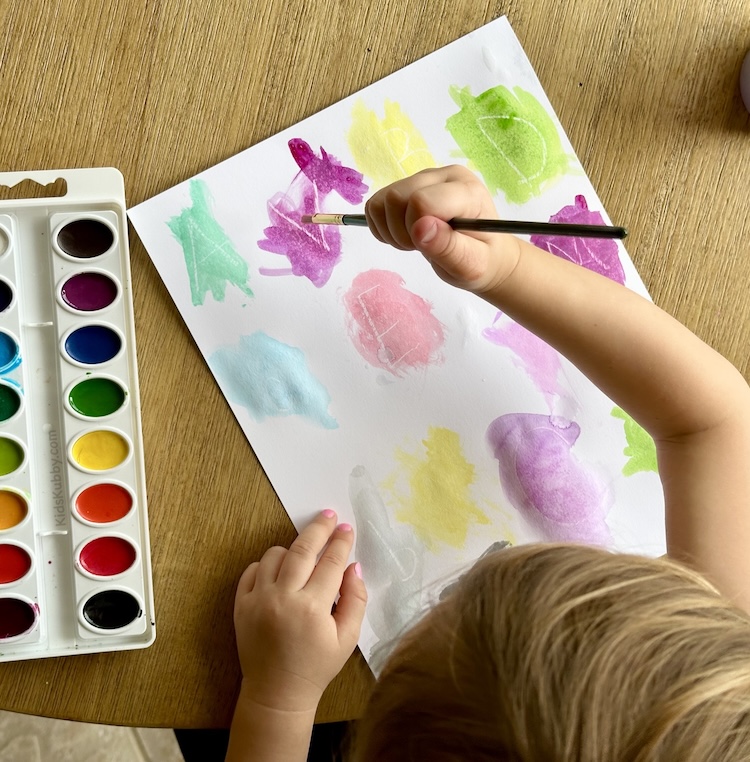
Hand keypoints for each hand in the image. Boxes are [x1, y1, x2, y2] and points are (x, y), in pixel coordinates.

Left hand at [233, 510, 366, 713]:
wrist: (276, 693)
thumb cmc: (316, 667)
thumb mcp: (348, 639)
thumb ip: (355, 600)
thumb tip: (353, 567)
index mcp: (312, 608)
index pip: (331, 562)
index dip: (341, 542)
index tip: (346, 528)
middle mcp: (283, 598)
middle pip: (303, 549)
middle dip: (318, 529)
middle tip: (328, 516)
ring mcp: (258, 600)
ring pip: (275, 555)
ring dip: (292, 549)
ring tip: (305, 553)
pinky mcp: (241, 605)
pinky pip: (253, 569)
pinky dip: (267, 565)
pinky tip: (280, 571)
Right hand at [365, 165, 519, 294]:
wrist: (483, 253)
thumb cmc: (480, 260)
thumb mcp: (471, 265)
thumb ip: (448, 247)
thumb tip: (420, 228)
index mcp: (467, 191)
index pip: (422, 200)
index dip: (416, 230)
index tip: (430, 247)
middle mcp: (444, 176)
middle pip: (396, 197)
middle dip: (400, 231)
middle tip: (420, 247)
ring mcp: (423, 178)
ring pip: (381, 200)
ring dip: (390, 230)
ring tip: (415, 242)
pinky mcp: (407, 186)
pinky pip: (375, 204)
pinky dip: (382, 226)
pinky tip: (405, 234)